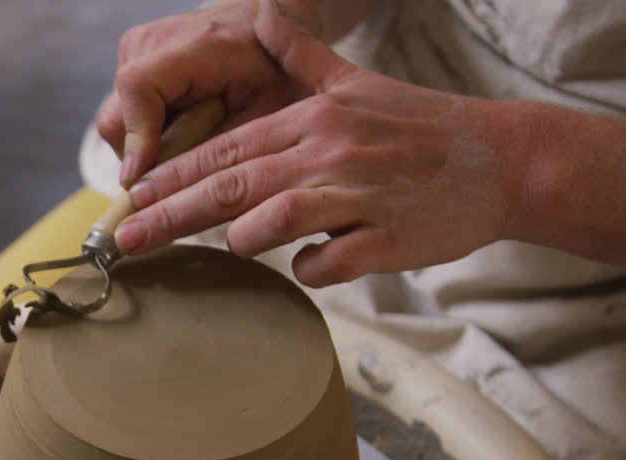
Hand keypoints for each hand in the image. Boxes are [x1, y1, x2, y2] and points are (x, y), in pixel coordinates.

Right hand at [97, 0, 320, 186]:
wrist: (265, 25)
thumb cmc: (275, 67)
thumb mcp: (264, 111)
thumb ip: (220, 146)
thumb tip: (177, 195)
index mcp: (193, 47)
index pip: (138, 89)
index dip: (135, 139)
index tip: (139, 182)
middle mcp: (151, 42)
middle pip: (117, 120)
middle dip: (143, 158)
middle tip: (184, 174)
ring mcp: (135, 50)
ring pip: (116, 123)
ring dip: (146, 147)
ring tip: (191, 144)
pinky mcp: (130, 61)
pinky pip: (124, 114)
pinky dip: (148, 133)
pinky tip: (182, 129)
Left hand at [113, 0, 507, 287]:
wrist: (502, 160)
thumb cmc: (421, 126)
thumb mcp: (356, 82)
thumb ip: (300, 56)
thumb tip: (260, 14)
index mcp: (312, 119)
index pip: (225, 150)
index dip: (172, 177)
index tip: (130, 199)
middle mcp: (327, 153)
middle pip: (231, 187)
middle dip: (168, 216)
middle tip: (123, 240)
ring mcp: (358, 196)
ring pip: (275, 220)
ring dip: (245, 237)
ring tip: (235, 245)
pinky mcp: (389, 239)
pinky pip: (332, 263)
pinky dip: (314, 269)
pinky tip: (315, 264)